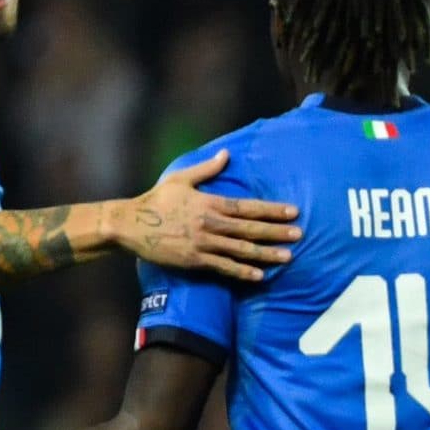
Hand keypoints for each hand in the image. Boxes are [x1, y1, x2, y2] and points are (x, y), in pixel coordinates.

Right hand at [116, 149, 301, 281]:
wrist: (130, 224)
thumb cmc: (156, 200)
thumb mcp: (180, 179)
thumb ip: (207, 169)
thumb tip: (227, 154)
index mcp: (209, 203)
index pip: (248, 207)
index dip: (272, 210)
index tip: (293, 212)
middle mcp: (210, 223)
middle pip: (250, 228)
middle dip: (276, 232)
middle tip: (299, 234)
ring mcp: (203, 243)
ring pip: (241, 249)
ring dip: (266, 254)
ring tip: (288, 256)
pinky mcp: (195, 260)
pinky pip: (223, 267)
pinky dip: (241, 272)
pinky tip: (259, 276)